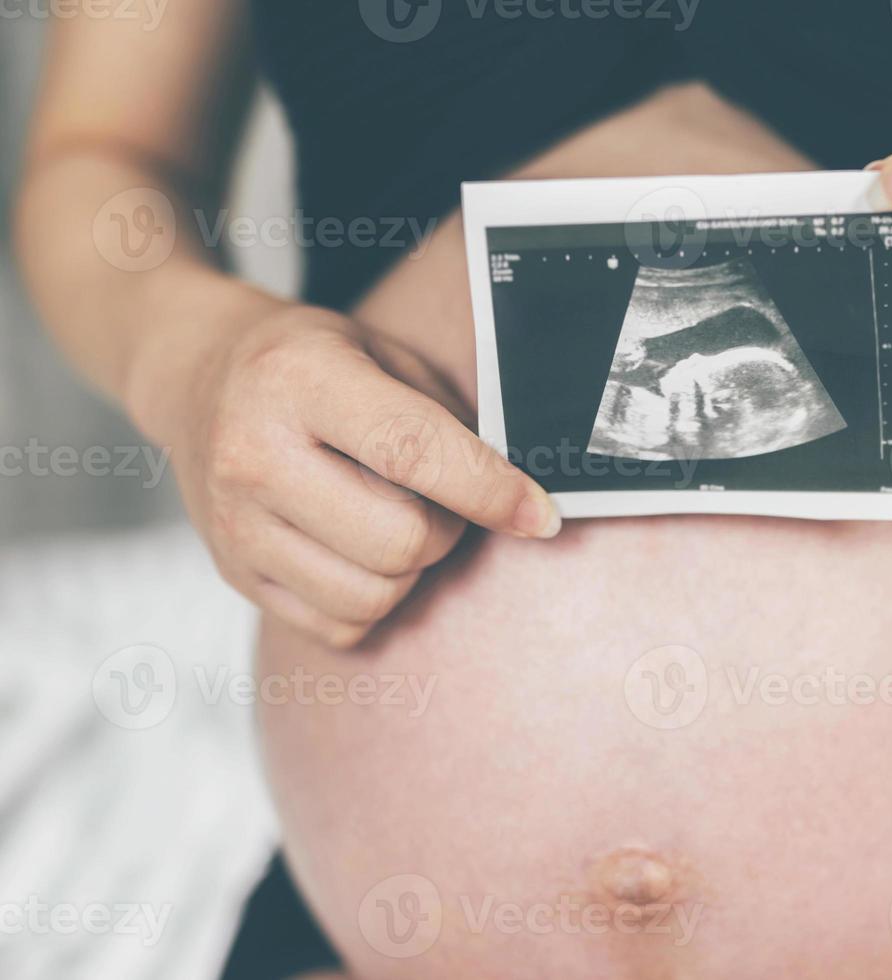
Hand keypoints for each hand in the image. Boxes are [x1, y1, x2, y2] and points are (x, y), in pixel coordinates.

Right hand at [145, 303, 559, 647]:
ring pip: (375, 596)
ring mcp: (234, 524)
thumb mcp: (383, 354)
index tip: (541, 515)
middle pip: (400, 541)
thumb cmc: (313, 363)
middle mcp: (253, 455)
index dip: (492, 491)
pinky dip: (375, 599)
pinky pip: (342, 625)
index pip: (413, 452)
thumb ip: (448, 419)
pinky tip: (362, 548)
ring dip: (413, 569)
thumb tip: (520, 499)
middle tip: (444, 499)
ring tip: (398, 517)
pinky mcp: (232, 573)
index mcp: (299, 380)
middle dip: (450, 529)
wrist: (198, 377)